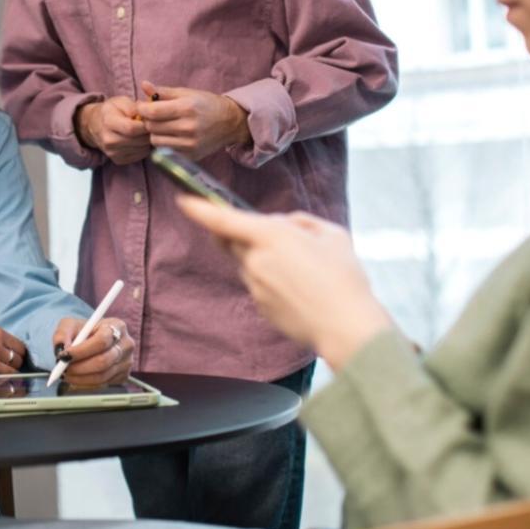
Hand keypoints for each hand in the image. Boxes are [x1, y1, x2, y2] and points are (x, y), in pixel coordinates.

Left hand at [51, 316, 134, 386]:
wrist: (93, 340)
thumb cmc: (84, 331)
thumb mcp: (70, 325)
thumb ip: (62, 334)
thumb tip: (60, 349)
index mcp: (116, 326)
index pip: (101, 341)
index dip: (81, 351)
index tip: (64, 356)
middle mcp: (125, 344)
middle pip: (103, 361)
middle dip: (79, 368)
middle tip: (63, 369)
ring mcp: (127, 362)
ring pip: (102, 376)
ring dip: (80, 378)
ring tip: (66, 374)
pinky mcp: (123, 376)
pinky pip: (103, 385)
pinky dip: (85, 384)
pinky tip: (76, 378)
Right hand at [76, 96, 151, 164]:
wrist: (95, 125)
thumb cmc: (112, 111)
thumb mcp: (121, 101)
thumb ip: (134, 107)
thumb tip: (148, 115)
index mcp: (108, 122)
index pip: (131, 128)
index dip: (145, 124)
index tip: (150, 119)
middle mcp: (109, 140)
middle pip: (139, 140)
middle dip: (149, 132)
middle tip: (150, 125)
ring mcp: (112, 152)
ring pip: (142, 149)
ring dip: (147, 140)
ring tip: (142, 131)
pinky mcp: (118, 160)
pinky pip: (140, 155)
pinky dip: (144, 148)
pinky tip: (138, 139)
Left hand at [132, 81, 249, 159]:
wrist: (230, 122)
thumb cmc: (206, 104)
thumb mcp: (186, 93)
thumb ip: (163, 91)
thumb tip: (143, 85)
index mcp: (187, 108)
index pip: (152, 112)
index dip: (142, 108)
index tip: (142, 106)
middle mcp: (188, 127)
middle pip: (152, 127)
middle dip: (148, 120)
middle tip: (154, 115)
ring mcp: (190, 144)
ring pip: (155, 141)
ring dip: (155, 133)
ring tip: (162, 125)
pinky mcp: (190, 155)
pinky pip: (165, 150)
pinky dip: (164, 143)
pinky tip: (171, 135)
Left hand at [176, 196, 392, 369]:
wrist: (346, 328)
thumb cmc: (344, 278)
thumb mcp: (332, 234)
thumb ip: (301, 222)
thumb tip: (285, 226)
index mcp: (271, 236)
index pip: (222, 219)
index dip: (199, 208)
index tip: (183, 200)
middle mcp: (256, 261)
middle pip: (235, 241)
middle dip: (248, 235)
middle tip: (283, 241)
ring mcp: (255, 286)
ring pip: (250, 264)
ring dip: (266, 260)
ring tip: (306, 271)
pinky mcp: (260, 307)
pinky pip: (260, 285)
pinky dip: (274, 282)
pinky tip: (303, 290)